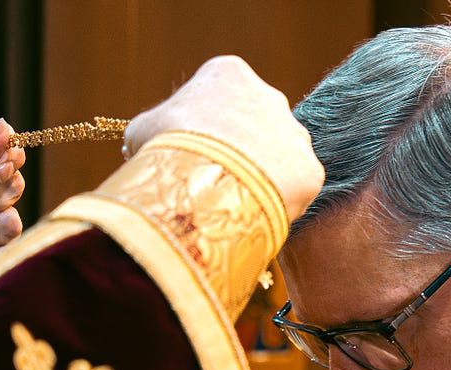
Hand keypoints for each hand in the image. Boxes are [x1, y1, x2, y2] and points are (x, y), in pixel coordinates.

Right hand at [123, 56, 322, 223]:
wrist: (206, 182)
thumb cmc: (168, 148)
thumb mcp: (143, 130)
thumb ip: (150, 129)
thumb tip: (139, 147)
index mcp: (229, 74)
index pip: (219, 100)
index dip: (203, 132)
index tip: (192, 155)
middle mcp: (270, 96)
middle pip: (253, 127)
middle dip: (238, 152)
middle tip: (216, 182)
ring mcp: (295, 133)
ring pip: (278, 158)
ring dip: (262, 176)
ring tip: (236, 202)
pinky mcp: (311, 169)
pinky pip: (295, 187)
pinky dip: (278, 201)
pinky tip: (255, 214)